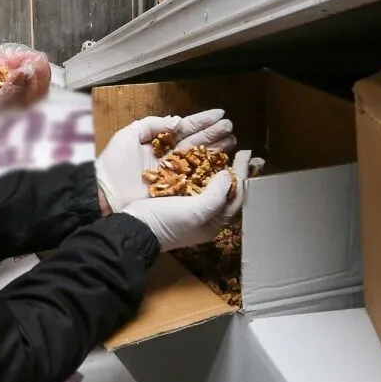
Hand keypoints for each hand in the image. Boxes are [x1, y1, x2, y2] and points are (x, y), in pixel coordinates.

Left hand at [95, 109, 235, 211]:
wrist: (104, 194)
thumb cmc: (113, 164)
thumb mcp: (127, 136)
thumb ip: (151, 124)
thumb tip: (176, 121)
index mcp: (158, 143)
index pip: (185, 129)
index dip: (202, 121)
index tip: (220, 114)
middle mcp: (169, 158)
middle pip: (197, 143)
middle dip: (214, 134)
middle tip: (231, 127)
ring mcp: (174, 174)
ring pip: (200, 159)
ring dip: (217, 149)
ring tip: (232, 140)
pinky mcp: (176, 190)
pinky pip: (196, 179)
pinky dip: (211, 171)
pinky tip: (224, 163)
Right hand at [119, 150, 259, 249]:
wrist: (133, 228)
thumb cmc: (164, 223)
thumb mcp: (193, 212)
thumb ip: (215, 196)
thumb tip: (228, 175)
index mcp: (214, 223)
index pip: (236, 196)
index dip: (243, 174)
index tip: (245, 153)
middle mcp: (206, 216)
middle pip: (228, 192)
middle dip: (239, 173)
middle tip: (248, 154)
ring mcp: (191, 208)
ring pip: (214, 187)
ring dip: (223, 170)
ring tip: (230, 153)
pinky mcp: (177, 201)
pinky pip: (197, 184)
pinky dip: (204, 171)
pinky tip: (205, 160)